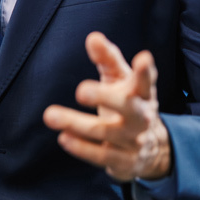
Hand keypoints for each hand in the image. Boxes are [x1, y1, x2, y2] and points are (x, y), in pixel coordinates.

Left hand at [42, 31, 171, 181]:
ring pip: (106, 132)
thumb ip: (107, 59)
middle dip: (105, 98)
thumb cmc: (127, 102)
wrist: (150, 149)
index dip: (145, 71)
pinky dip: (81, 148)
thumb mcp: (120, 80)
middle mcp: (142, 118)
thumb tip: (93, 37)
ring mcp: (134, 141)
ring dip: (76, 123)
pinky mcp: (123, 161)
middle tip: (80, 90)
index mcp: (142, 94)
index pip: (146, 82)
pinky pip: (101, 155)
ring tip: (50, 115)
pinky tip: (63, 137)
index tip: (143, 58)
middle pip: (129, 109)